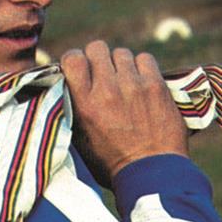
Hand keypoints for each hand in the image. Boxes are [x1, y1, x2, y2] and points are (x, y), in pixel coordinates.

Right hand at [61, 41, 187, 187]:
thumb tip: (66, 83)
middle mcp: (106, 89)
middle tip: (103, 73)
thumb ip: (72, 108)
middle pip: (97, 48)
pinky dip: (142, 68)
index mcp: (84, 103)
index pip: (73, 58)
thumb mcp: (80, 137)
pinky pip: (145, 58)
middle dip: (98, 58)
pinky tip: (141, 83)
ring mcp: (133, 85)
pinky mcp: (156, 85)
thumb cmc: (111, 160)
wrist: (152, 172)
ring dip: (120, 65)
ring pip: (121, 53)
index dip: (75, 59)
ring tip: (125, 82)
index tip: (80, 67)